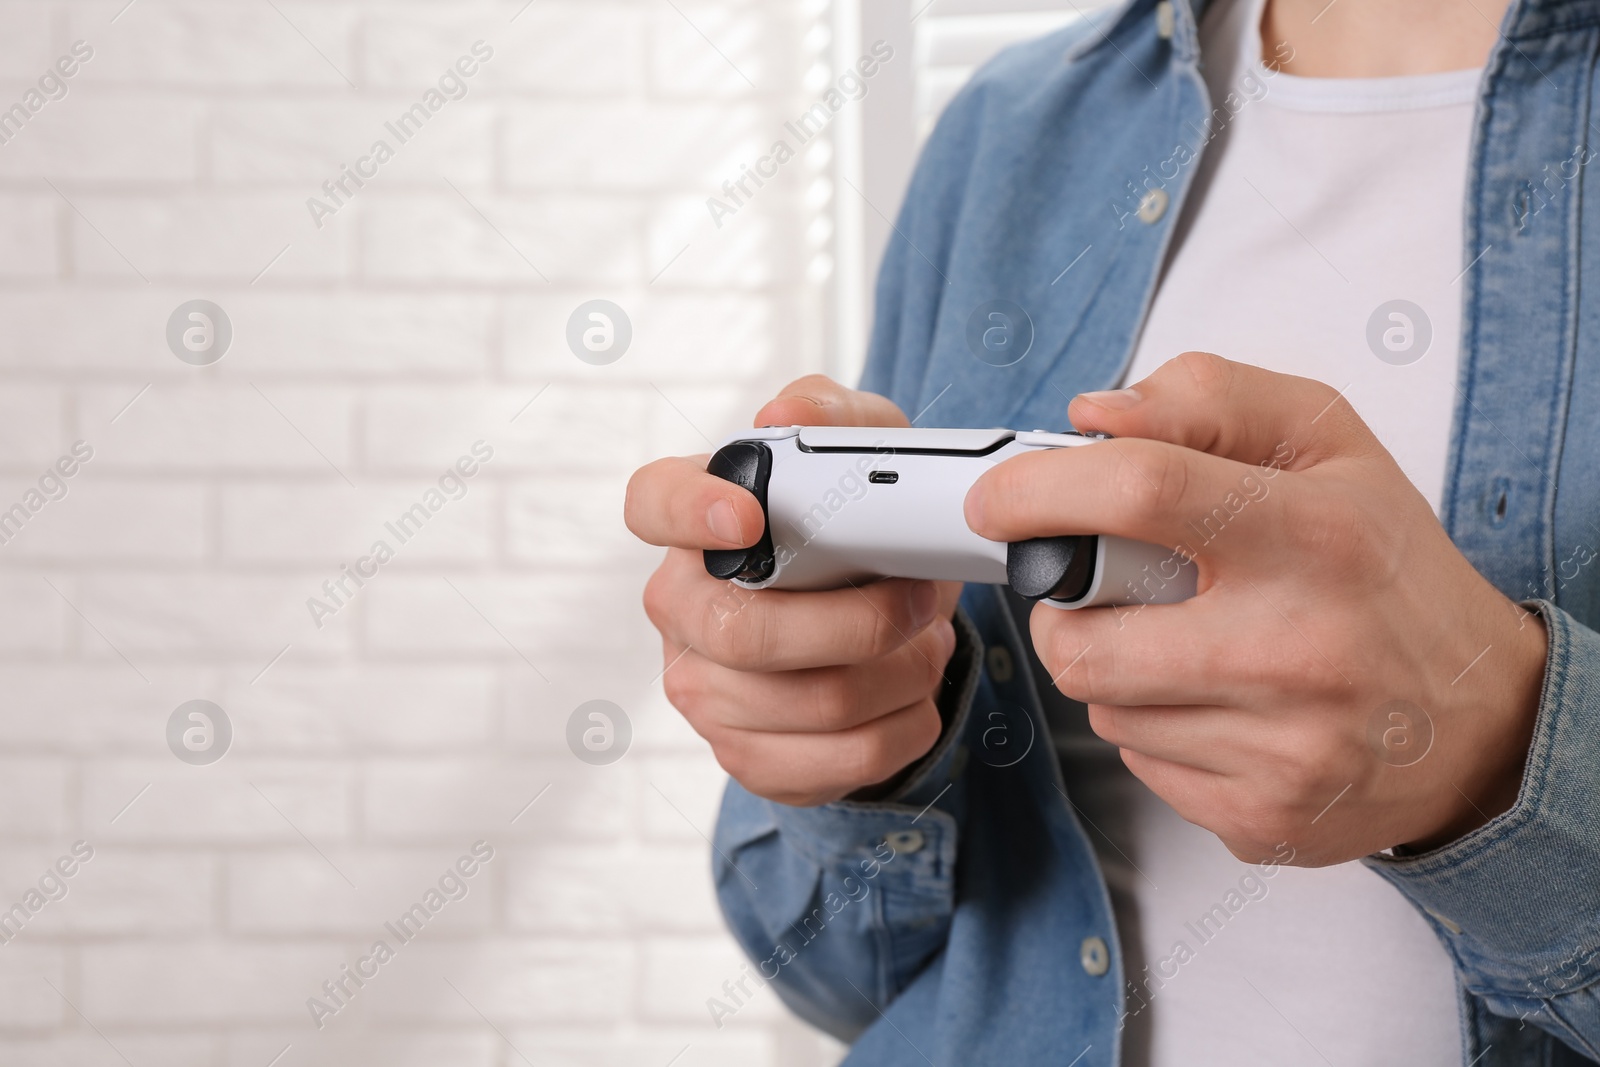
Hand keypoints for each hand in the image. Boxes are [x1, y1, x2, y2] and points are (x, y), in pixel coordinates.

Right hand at [626, 376, 962, 806]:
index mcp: (692, 524)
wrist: (878, 620)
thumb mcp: (863, 451)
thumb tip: (786, 410)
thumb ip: (832, 414)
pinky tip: (914, 694)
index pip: (652, 505)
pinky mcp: (750, 758)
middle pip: (744, 634)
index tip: (748, 517)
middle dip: (857, 622)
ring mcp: (706, 694)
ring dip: (902, 673)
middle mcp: (681, 612)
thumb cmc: (856, 527)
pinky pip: (840, 761)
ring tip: (927, 642)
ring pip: (813, 704)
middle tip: (917, 599)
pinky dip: (904, 727)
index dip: (690, 512)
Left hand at [966, 353, 1547, 864]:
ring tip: (1196, 645)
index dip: (1042, 490)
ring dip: (1121, 670)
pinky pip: (1140, 765)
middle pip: (1085, 641)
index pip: (1142, 492)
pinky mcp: (1265, 818)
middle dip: (1065, 610)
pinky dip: (1159, 729)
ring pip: (1104, 707)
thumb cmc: (1389, 571)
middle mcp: (1297, 648)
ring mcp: (1281, 749)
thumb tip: (1094, 418)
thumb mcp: (1329, 446)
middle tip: (1108, 590)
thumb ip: (1212, 400)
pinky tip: (1222, 706)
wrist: (1483, 722)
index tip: (998, 499)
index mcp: (1314, 536)